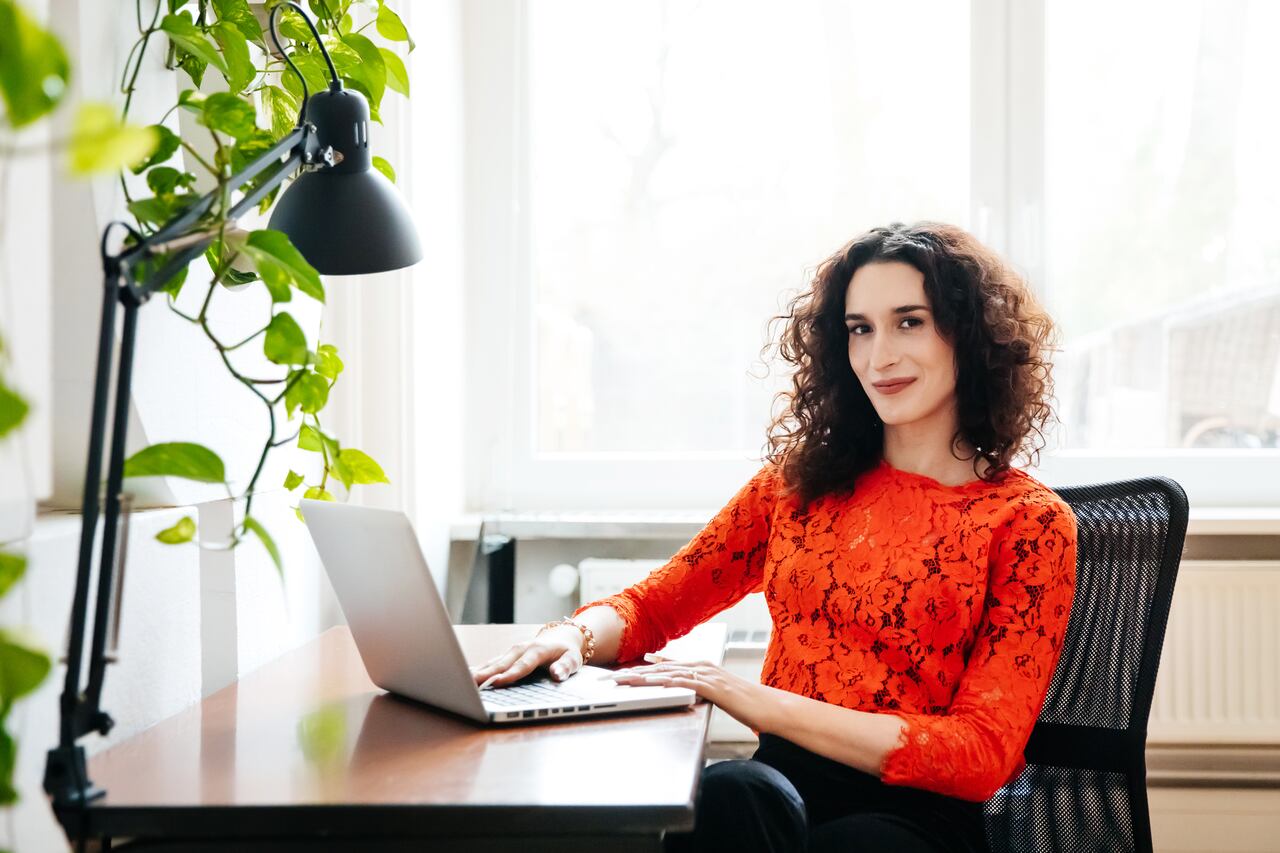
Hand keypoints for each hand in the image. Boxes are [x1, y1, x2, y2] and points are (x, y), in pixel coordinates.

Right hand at [470, 626, 584, 688]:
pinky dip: (481, 668)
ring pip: (494, 662)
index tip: (498, 682)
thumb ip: (565, 667)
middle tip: (471, 682)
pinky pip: (493, 663)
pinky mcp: (508, 655)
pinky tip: (468, 675)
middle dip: (487, 673)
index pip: (523, 665)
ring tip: (465, 681)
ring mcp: (512, 651)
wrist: (561, 637)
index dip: (510, 674)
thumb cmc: (566, 652)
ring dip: (480, 671)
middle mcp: (522, 649)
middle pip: (503, 663)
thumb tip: (557, 674)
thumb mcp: (573, 659)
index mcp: (538, 650)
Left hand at [609, 654, 777, 732]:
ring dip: (645, 677)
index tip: (628, 667)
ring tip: (624, 680)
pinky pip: (685, 683)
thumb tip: (688, 693)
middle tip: (615, 676)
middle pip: (663, 667)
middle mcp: (703, 667)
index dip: (647, 666)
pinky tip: (653, 683)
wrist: (768, 706)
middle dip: (637, 672)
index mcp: (703, 667)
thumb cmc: (745, 703)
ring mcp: (708, 676)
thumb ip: (703, 690)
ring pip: (669, 673)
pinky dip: (667, 682)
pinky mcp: (712, 687)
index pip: (669, 665)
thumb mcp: (718, 693)